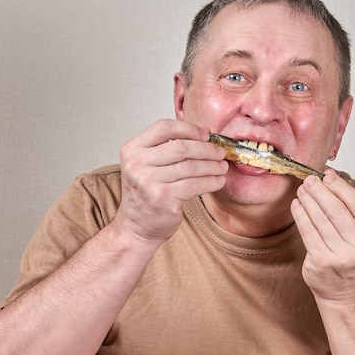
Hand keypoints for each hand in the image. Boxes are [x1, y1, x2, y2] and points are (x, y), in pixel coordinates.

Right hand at [115, 119, 227, 241]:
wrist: (136, 227)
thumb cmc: (146, 194)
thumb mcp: (148, 165)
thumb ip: (167, 148)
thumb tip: (204, 134)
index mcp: (132, 149)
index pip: (164, 127)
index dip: (189, 129)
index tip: (206, 135)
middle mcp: (136, 163)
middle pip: (181, 147)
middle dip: (207, 149)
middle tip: (220, 152)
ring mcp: (148, 181)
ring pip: (191, 166)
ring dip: (212, 166)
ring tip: (222, 167)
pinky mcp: (163, 197)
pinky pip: (195, 184)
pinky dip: (210, 181)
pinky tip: (217, 181)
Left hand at [291, 169, 354, 301]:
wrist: (345, 292)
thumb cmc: (353, 255)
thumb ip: (351, 208)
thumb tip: (330, 177)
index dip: (340, 186)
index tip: (327, 175)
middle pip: (336, 209)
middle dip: (320, 190)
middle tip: (309, 179)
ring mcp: (341, 256)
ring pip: (320, 218)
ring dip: (308, 200)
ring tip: (302, 190)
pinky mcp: (321, 261)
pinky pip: (307, 231)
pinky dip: (300, 214)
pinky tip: (296, 205)